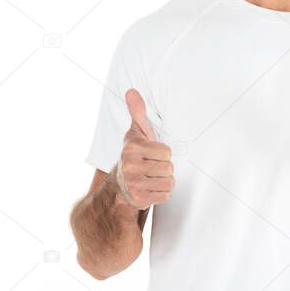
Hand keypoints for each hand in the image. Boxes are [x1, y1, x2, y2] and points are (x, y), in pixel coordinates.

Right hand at [115, 88, 173, 209]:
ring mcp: (133, 184)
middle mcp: (130, 166)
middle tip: (152, 167)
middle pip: (169, 168)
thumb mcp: (136, 132)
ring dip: (164, 182)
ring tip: (152, 178)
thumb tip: (131, 91)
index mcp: (132, 148)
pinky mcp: (139, 199)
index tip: (152, 154)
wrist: (121, 183)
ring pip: (169, 183)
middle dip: (164, 168)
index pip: (166, 152)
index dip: (163, 153)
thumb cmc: (135, 154)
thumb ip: (138, 112)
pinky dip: (161, 194)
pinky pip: (165, 196)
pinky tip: (150, 189)